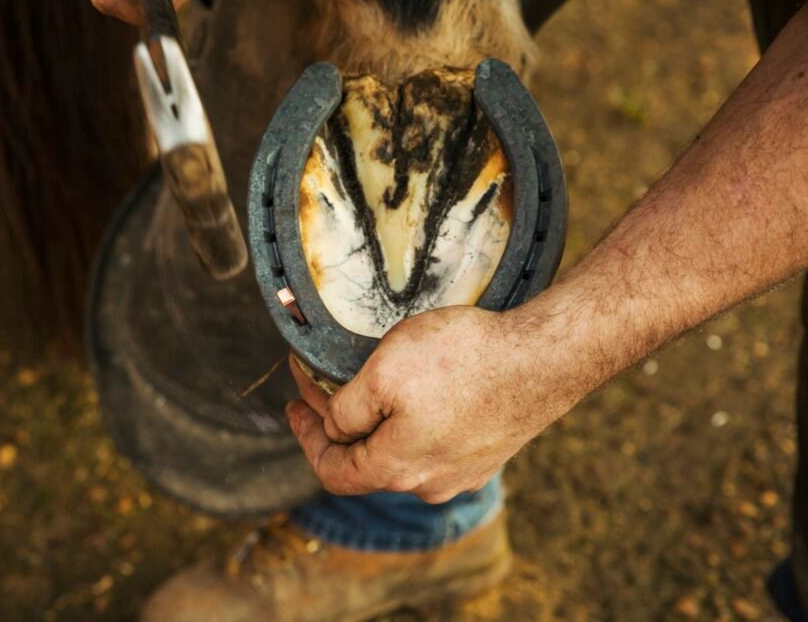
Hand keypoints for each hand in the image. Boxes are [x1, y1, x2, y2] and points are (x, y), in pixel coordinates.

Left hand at [286, 304, 584, 502]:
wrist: (545, 356)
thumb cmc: (462, 360)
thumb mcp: (380, 374)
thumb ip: (345, 411)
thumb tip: (335, 430)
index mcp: (397, 470)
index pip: (333, 472)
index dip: (306, 438)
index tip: (294, 406)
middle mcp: (431, 483)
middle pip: (367, 461)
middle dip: (339, 423)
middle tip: (321, 383)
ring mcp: (465, 470)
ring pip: (403, 451)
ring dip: (378, 421)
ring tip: (367, 383)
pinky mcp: (490, 450)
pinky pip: (437, 441)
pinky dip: (413, 419)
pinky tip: (418, 390)